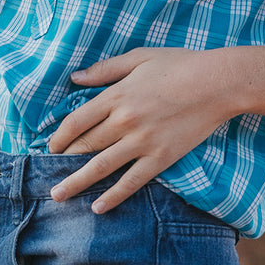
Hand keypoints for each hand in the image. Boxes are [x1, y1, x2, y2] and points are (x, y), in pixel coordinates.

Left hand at [48, 48, 236, 213]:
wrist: (217, 83)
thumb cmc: (179, 64)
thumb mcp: (139, 57)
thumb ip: (105, 69)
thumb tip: (74, 78)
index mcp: (117, 95)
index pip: (77, 121)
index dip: (59, 136)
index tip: (50, 146)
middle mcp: (124, 121)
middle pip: (85, 146)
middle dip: (62, 162)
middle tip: (46, 177)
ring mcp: (143, 142)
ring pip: (101, 167)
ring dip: (77, 183)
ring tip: (58, 196)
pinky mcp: (161, 158)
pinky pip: (132, 181)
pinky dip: (114, 196)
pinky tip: (99, 207)